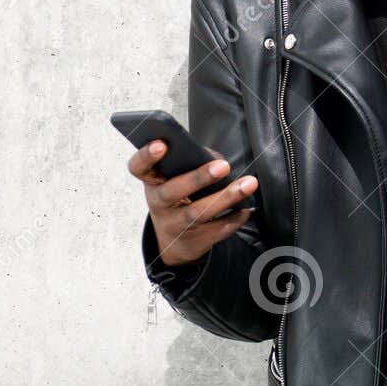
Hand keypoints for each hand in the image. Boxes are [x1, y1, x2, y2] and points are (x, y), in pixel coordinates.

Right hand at [130, 143, 258, 268]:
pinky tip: (245, 208)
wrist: (175, 240)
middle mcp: (159, 204)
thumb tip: (216, 159)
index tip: (162, 144)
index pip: (138, 167)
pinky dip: (234, 218)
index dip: (146, 156)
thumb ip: (190, 164)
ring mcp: (175, 225)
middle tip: (223, 166)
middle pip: (172, 192)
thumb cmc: (178, 197)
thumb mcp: (173, 180)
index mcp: (152, 182)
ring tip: (248, 184)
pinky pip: (216, 230)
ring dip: (225, 198)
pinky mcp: (194, 241)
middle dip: (199, 178)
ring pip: (198, 213)